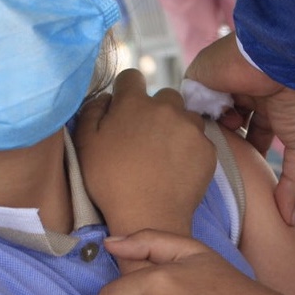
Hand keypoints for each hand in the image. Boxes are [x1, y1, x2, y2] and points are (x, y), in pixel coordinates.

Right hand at [74, 69, 215, 237]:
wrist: (148, 218)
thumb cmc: (110, 183)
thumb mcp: (86, 144)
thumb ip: (92, 111)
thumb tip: (105, 98)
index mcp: (134, 103)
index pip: (131, 77)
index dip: (126, 92)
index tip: (124, 111)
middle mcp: (166, 107)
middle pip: (164, 95)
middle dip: (155, 110)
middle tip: (146, 138)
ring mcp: (190, 127)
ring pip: (185, 116)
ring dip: (176, 127)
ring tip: (164, 154)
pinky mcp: (208, 148)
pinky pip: (199, 139)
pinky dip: (190, 148)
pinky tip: (177, 168)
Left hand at [185, 33, 294, 224]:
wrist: (287, 60)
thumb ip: (294, 183)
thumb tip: (290, 220)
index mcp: (270, 105)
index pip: (254, 135)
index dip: (250, 152)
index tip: (246, 171)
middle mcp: (245, 95)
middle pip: (227, 128)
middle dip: (227, 146)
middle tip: (223, 164)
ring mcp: (222, 85)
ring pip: (207, 118)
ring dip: (215, 131)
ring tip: (224, 139)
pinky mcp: (201, 77)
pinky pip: (190, 104)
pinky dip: (199, 117)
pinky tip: (210, 124)